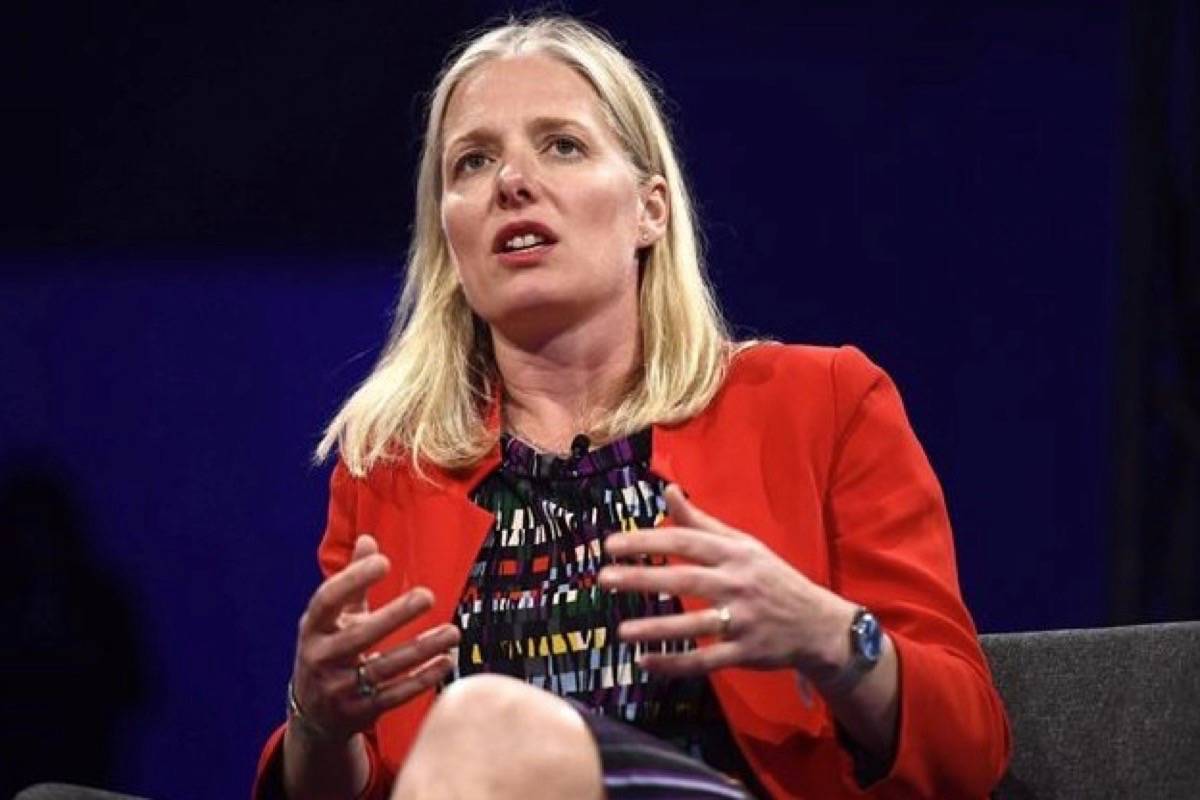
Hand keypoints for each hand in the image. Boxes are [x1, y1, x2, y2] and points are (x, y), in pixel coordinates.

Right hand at [290, 534, 459, 740]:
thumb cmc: (330, 651)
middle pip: (360, 636)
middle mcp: (321, 658)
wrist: (313, 715)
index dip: (353, 580)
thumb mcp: (331, 619)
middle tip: (427, 595)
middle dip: (395, 616)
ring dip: (422, 649)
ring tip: (452, 632)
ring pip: (384, 668)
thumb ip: (351, 582)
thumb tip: (368, 540)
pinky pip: (395, 695)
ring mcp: (338, 689)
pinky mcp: (359, 713)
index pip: (328, 601)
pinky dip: (422, 679)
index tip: (383, 562)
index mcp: (312, 629)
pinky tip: (446, 661)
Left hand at [598, 485, 856, 680]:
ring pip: (695, 624)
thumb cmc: (772, 578)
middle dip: (643, 578)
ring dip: (657, 629)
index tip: (611, 544)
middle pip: (686, 579)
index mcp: (735, 554)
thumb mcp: (743, 545)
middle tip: (604, 578)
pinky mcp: (746, 652)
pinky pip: (706, 660)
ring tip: (621, 630)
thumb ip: (702, 522)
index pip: (686, 542)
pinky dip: (676, 663)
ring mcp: (743, 620)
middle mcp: (738, 584)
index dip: (647, 541)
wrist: (818, 624)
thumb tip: (669, 491)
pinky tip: (645, 662)